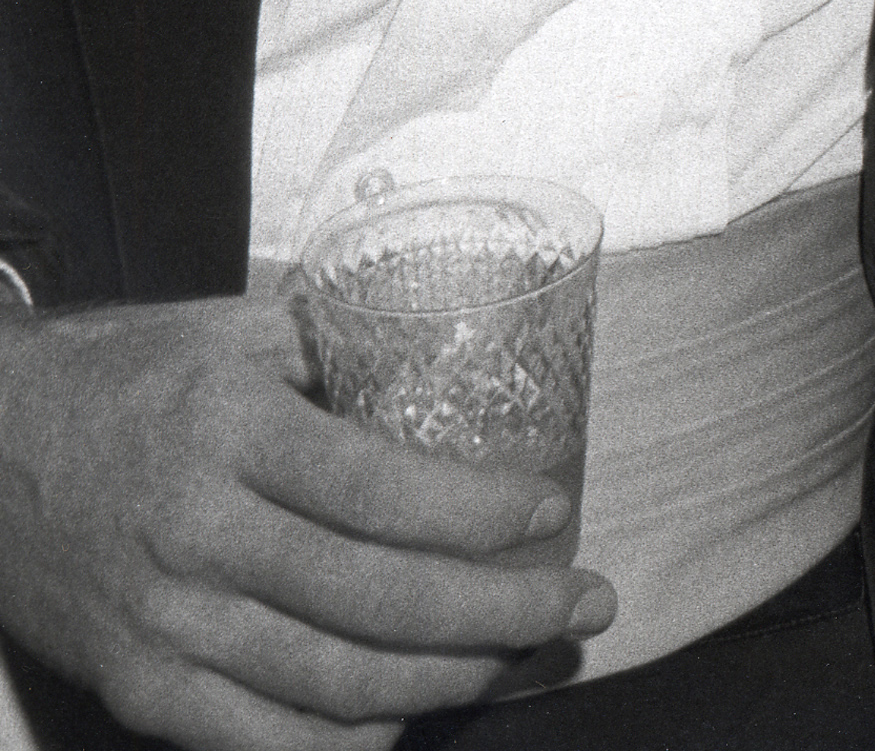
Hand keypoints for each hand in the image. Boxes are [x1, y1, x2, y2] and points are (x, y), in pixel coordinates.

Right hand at [0, 295, 615, 750]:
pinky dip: (348, 744)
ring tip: (516, 656)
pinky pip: (262, 743)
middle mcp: (200, 531)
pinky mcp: (140, 688)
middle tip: (580, 602)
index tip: (551, 510)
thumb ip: (335, 347)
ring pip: (334, 684)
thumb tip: (451, 354)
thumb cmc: (127, 378)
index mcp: (230, 428)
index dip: (478, 513)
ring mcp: (167, 623)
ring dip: (446, 681)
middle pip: (377, 601)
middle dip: (500, 613)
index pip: (379, 488)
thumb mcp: (230, 332)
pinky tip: (408, 715)